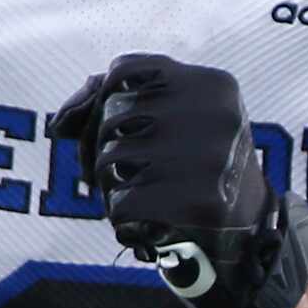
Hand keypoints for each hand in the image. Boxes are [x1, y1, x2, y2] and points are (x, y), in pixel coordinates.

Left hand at [53, 52, 307, 307]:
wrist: (248, 234)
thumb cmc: (194, 168)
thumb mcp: (174, 118)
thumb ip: (111, 101)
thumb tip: (59, 124)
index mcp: (211, 84)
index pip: (121, 73)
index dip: (101, 102)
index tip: (116, 127)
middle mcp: (214, 114)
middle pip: (111, 117)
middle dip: (100, 149)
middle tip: (128, 173)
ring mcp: (210, 158)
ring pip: (109, 160)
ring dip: (109, 186)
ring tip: (142, 195)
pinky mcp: (199, 204)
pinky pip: (120, 204)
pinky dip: (121, 217)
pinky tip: (146, 219)